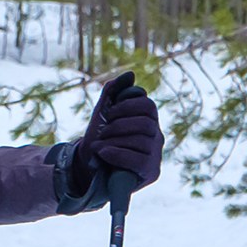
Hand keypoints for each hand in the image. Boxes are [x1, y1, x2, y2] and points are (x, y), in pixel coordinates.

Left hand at [60, 72, 161, 213]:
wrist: (89, 166)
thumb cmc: (100, 138)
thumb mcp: (103, 113)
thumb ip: (114, 91)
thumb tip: (130, 75)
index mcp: (149, 120)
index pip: (148, 106)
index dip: (128, 106)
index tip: (109, 113)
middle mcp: (157, 136)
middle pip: (145, 123)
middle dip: (118, 125)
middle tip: (102, 131)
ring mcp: (156, 155)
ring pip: (141, 140)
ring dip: (114, 141)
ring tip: (99, 145)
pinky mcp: (151, 171)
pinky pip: (138, 159)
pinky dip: (117, 153)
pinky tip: (103, 152)